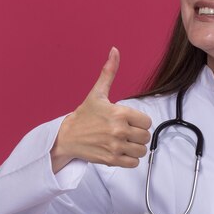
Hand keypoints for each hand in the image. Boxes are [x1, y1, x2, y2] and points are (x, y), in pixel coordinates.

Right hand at [51, 47, 151, 172]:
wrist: (66, 137)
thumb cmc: (84, 115)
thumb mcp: (98, 93)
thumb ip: (109, 72)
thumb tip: (115, 50)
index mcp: (119, 113)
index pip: (147, 121)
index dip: (140, 122)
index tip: (129, 121)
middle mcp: (119, 130)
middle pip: (145, 136)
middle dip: (137, 135)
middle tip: (125, 132)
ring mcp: (115, 146)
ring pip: (141, 150)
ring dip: (135, 148)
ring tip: (124, 142)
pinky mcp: (111, 159)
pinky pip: (133, 163)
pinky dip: (130, 159)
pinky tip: (120, 151)